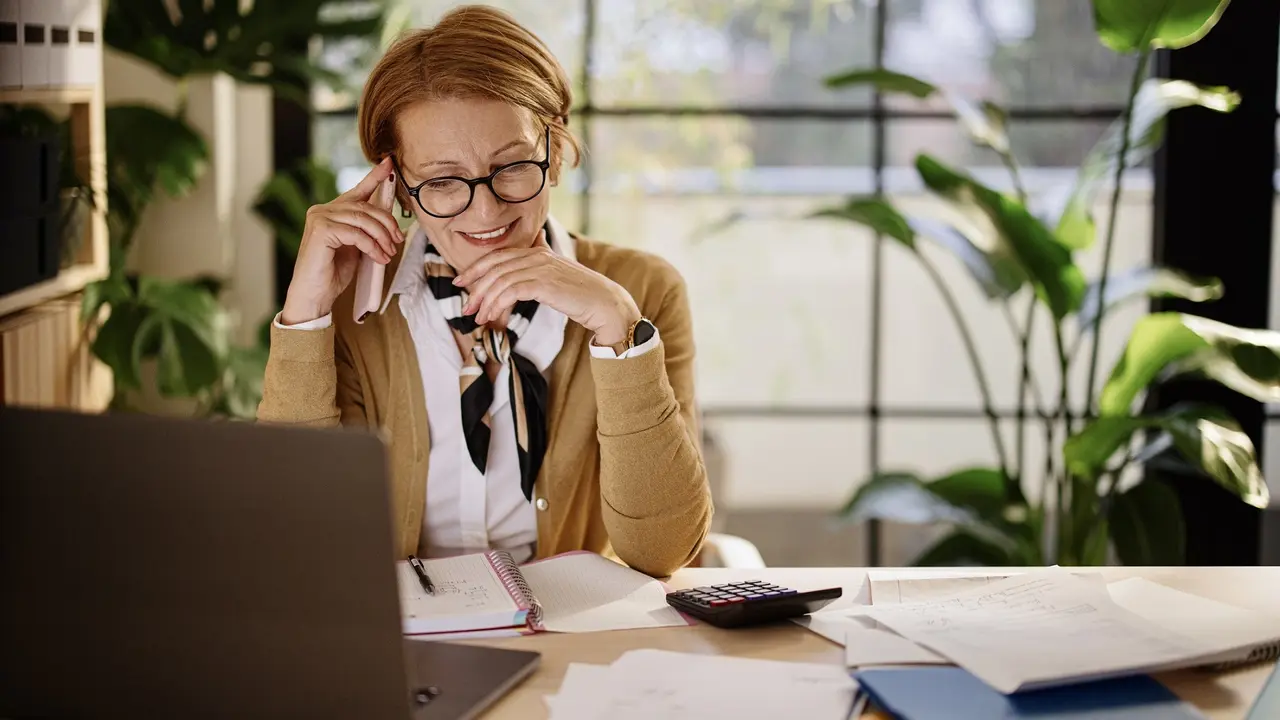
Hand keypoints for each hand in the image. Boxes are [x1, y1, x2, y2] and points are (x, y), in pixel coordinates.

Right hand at [281, 158, 403, 324]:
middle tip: (397, 240)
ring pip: (363, 219)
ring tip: (388, 253)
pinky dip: (372, 246)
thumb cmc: (332, 273)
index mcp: (332, 211)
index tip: (389, 164)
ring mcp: (319, 218)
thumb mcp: (356, 248)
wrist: (314, 296)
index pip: (357, 190)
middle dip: (387, 223)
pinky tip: (378, 257)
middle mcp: (323, 210)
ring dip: (381, 237)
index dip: (375, 176)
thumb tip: (389, 223)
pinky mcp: (321, 230)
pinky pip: (356, 233)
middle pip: (366, 207)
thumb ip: (366, 231)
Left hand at [454, 230, 641, 345]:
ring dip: (484, 300)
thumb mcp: (557, 276)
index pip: (499, 255)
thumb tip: (528, 262)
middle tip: (464, 306)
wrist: (605, 304)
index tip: (462, 282)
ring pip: (500, 280)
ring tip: (477, 317)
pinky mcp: (544, 283)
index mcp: (538, 251)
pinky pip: (511, 291)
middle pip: (495, 266)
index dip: (477, 268)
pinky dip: (497, 304)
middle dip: (475, 286)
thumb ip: (540, 267)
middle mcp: (537, 255)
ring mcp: (541, 267)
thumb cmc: (581, 294)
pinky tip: (492, 317)